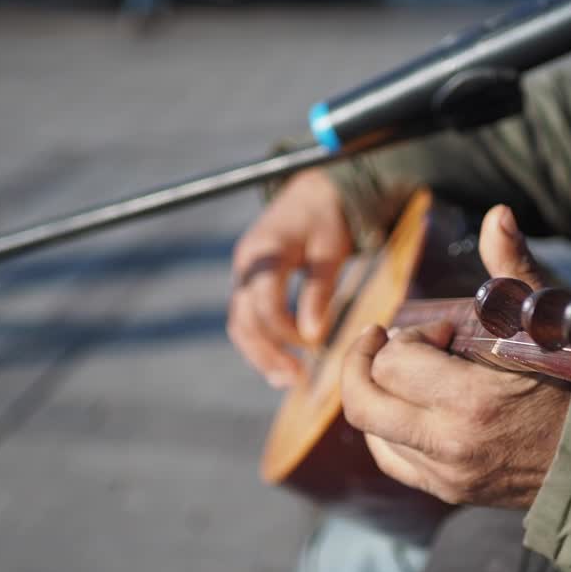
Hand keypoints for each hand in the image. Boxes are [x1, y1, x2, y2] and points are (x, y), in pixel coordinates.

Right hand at [227, 169, 352, 387]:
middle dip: (267, 355)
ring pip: (239, 325)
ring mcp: (242, 275)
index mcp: (264, 255)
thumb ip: (319, 292)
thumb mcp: (330, 251)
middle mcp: (245, 266)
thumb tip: (313, 338)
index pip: (265, 306)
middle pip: (243, 322)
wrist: (313, 191)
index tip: (314, 347)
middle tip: (296, 380)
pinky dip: (260, 342)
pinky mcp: (248, 283)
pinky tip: (282, 360)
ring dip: (260, 355)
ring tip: (287, 379)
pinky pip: (246, 319)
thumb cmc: (327, 218)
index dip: (287, 333)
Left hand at [340, 206, 570, 507]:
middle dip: (363, 360)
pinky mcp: (449, 492)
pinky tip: (405, 405)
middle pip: (363, 402)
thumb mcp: (550, 322)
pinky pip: (391, 459)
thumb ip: (514, 270)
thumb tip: (497, 216)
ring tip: (402, 370)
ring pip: (371, 431)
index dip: (409, 335)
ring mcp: (448, 475)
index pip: (394, 362)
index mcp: (473, 402)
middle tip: (382, 338)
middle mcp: (451, 446)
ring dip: (375, 393)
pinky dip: (386, 428)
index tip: (442, 331)